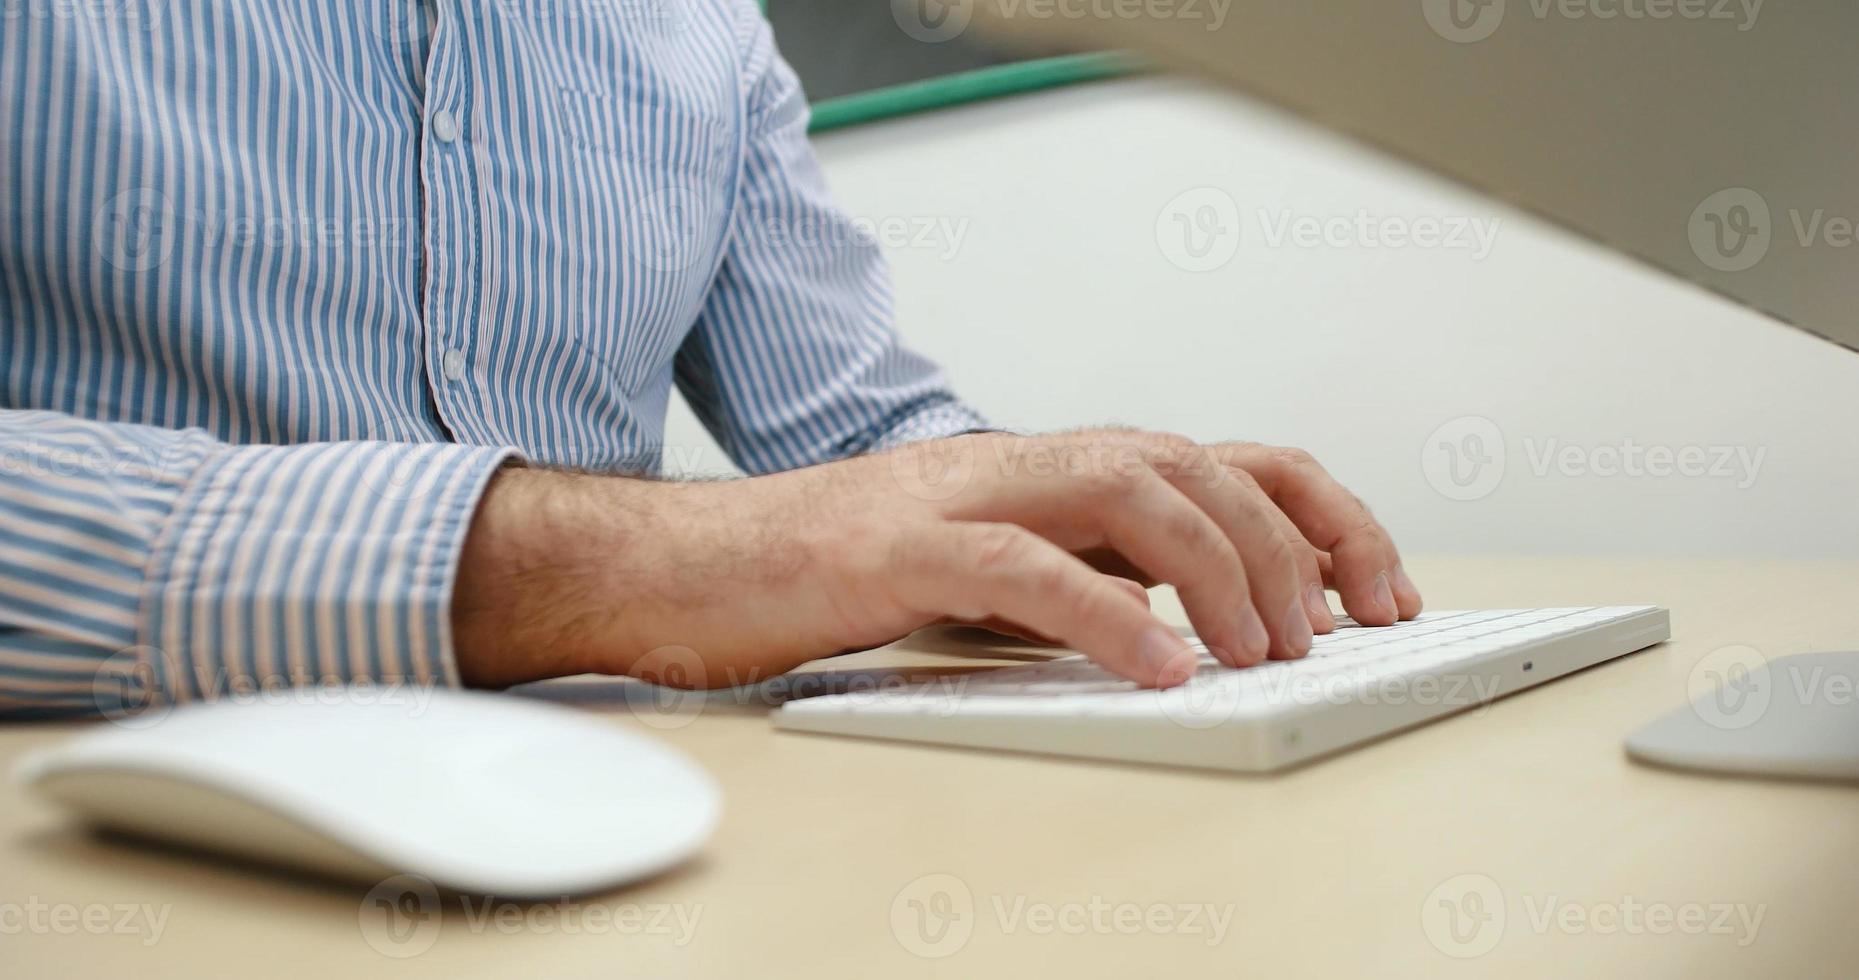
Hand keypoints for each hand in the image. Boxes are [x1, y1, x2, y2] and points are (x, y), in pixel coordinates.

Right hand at [450, 430, 1421, 689]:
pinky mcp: (906, 545)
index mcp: (1060, 468)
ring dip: (1222, 572)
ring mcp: (968, 492)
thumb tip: (1201, 628)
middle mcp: (1029, 461)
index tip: (1382, 590)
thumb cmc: (846, 574)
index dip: (1323, 514)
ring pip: (1135, 491)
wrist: (699, 562)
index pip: (1228, 457)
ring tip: (1264, 651)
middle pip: (1203, 463)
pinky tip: (1162, 668)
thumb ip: (1090, 579)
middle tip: (1330, 634)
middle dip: (1294, 547)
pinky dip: (1109, 618)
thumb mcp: (1001, 571)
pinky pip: (1028, 570)